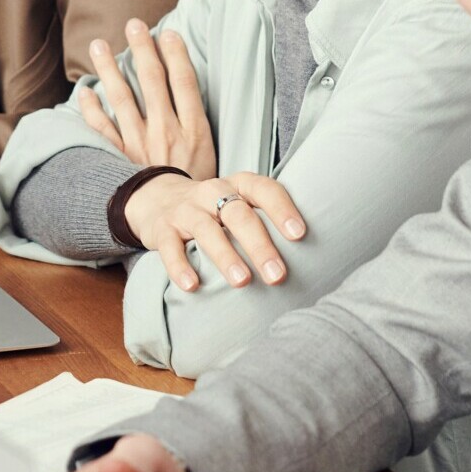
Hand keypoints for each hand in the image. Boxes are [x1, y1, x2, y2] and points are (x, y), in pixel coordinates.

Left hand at [78, 20, 215, 180]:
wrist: (183, 229)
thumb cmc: (202, 195)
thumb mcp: (215, 160)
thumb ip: (201, 130)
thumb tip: (192, 99)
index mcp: (194, 130)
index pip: (184, 82)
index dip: (176, 55)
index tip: (168, 32)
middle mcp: (166, 132)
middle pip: (153, 81)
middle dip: (142, 50)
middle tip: (133, 24)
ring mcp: (140, 145)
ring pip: (123, 98)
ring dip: (109, 69)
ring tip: (98, 46)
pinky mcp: (122, 160)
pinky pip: (102, 129)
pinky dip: (91, 109)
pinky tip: (84, 90)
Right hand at [124, 171, 305, 291]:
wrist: (157, 199)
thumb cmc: (214, 210)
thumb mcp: (239, 204)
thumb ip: (265, 220)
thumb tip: (313, 258)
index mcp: (238, 185)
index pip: (264, 190)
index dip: (282, 210)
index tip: (300, 235)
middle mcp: (213, 192)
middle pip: (238, 215)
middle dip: (259, 245)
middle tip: (278, 275)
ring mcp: (186, 210)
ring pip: (206, 230)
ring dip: (225, 256)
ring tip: (242, 282)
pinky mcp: (161, 229)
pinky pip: (170, 247)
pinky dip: (180, 266)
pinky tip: (192, 286)